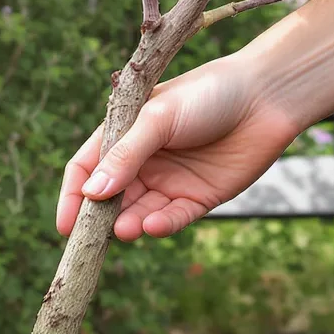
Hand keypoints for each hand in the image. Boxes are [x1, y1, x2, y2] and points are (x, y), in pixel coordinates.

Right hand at [56, 54, 301, 241]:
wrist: (268, 96)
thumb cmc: (208, 94)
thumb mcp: (158, 120)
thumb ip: (125, 156)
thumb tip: (91, 193)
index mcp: (124, 135)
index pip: (86, 169)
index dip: (73, 196)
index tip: (65, 224)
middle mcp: (143, 162)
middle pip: (109, 198)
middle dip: (99, 219)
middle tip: (89, 239)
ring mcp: (169, 182)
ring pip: (139, 212)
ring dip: (129, 224)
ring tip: (124, 230)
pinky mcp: (197, 198)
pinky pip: (172, 219)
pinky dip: (160, 225)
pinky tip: (152, 226)